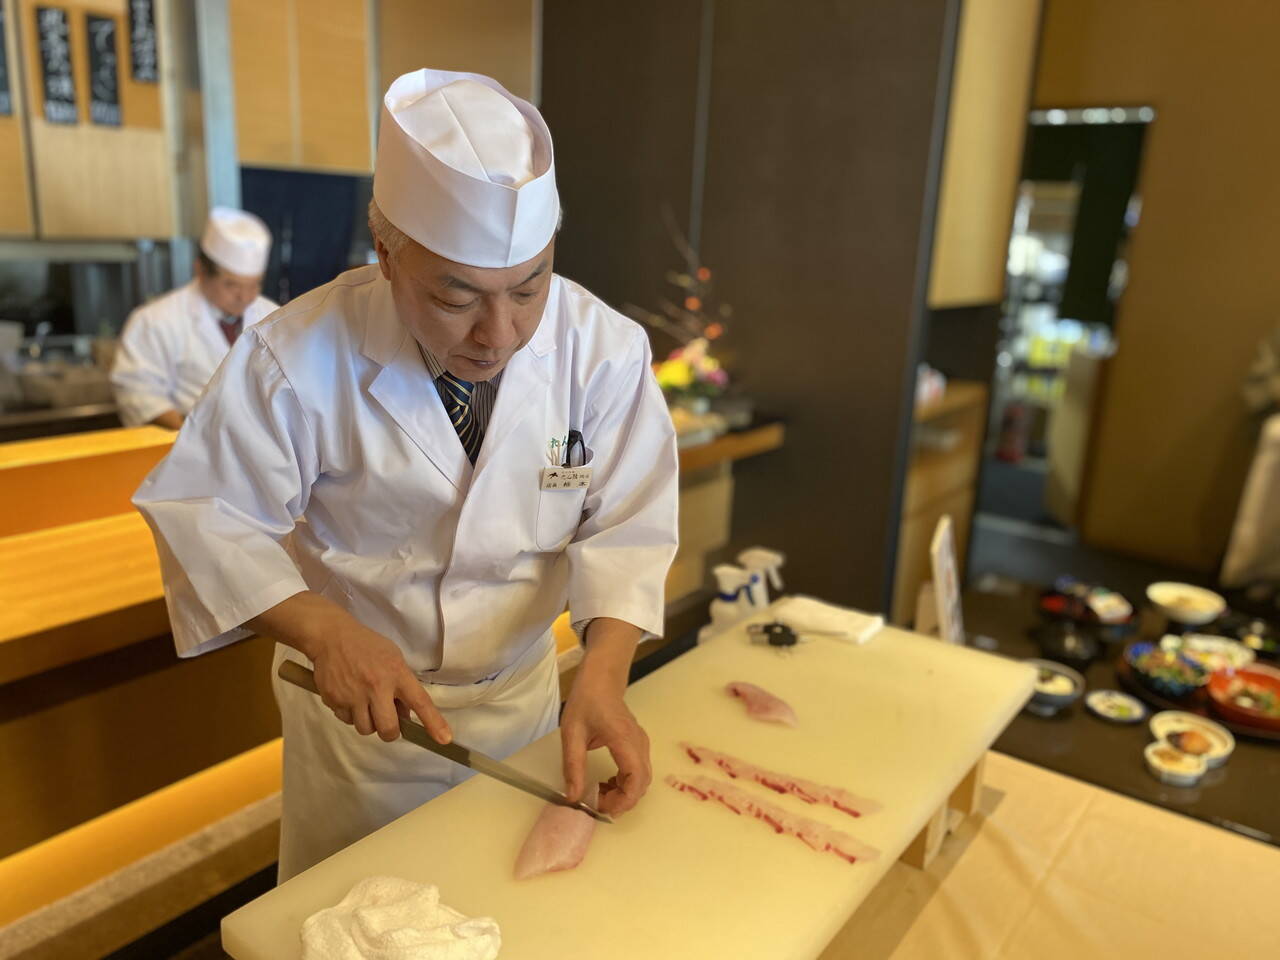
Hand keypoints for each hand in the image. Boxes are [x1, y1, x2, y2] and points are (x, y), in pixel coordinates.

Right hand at [250, 591, 451, 743]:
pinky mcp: (334, 700)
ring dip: (368, 722)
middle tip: (387, 722)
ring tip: (364, 704)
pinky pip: (346, 720)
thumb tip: (405, 715)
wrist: (331, 637)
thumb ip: (402, 686)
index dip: (433, 722)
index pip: (420, 701)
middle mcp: (377, 687)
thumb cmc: (367, 646)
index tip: (444, 739)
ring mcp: (354, 695)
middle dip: (389, 731)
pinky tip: (348, 696)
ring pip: (365, 729)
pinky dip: (349, 714)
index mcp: (397, 674)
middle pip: (388, 729)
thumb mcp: (393, 658)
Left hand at [560, 618, 650, 815]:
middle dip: (622, 801)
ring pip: (642, 779)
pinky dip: (625, 783)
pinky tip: (606, 782)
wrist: (601, 678)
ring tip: (598, 793)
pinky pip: (639, 771)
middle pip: (642, 783)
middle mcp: (639, 743)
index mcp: (624, 739)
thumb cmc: (586, 701)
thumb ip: (573, 766)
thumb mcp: (572, 733)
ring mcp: (641, 743)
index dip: (623, 800)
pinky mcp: (639, 744)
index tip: (602, 809)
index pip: (635, 779)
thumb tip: (574, 797)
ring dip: (624, 793)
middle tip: (597, 804)